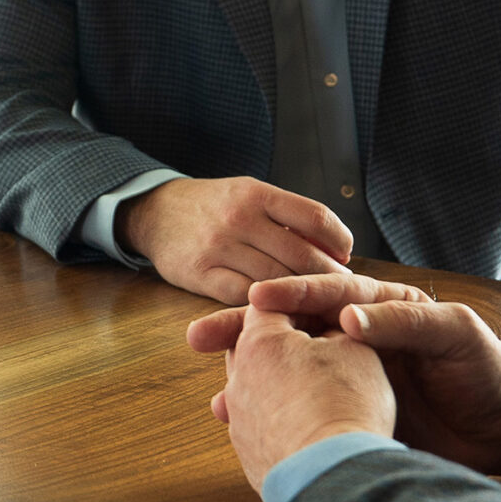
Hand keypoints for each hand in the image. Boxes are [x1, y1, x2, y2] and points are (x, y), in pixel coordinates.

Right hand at [118, 176, 351, 301]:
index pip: (315, 217)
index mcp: (255, 193)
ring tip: (316, 302)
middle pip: (302, 254)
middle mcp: (238, 217)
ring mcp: (218, 247)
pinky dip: (266, 305)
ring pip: (276, 279)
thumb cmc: (214, 206)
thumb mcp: (248, 194)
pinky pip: (244, 296)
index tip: (345, 254)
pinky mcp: (200, 274)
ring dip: (302, 295)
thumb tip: (335, 247)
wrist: (155, 212)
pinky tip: (278, 308)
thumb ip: (286, 216)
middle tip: (341, 290)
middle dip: (329, 276)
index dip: (339, 240)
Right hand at [192, 274, 500, 480]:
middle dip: (243, 331)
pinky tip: (241, 418)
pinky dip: (270, 411)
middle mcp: (357, 334)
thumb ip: (402, 321)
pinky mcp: (351, 408)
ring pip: (288, 367)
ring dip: (247, 375)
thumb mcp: (453, 334)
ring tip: (213, 388)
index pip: (326, 291)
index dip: (289, 293)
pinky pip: (302, 404)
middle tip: (199, 336)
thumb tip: (347, 314)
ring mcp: (351, 373)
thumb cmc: (489, 371)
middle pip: (291, 327)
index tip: (253, 298)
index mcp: (381, 305)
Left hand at [198, 299, 396, 494]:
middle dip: (274, 345)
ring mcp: (240, 419)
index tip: (305, 313)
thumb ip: (337, 332)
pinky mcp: (248, 455)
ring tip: (301, 390)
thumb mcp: (356, 350)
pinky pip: (258, 429)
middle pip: (251, 349)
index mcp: (261, 341)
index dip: (291, 306)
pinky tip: (301, 429)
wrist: (334, 475)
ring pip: (251, 390)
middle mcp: (239, 378)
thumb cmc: (346, 405)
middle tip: (299, 349)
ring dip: (271, 386)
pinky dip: (277, 424)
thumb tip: (329, 334)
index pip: (267, 308)